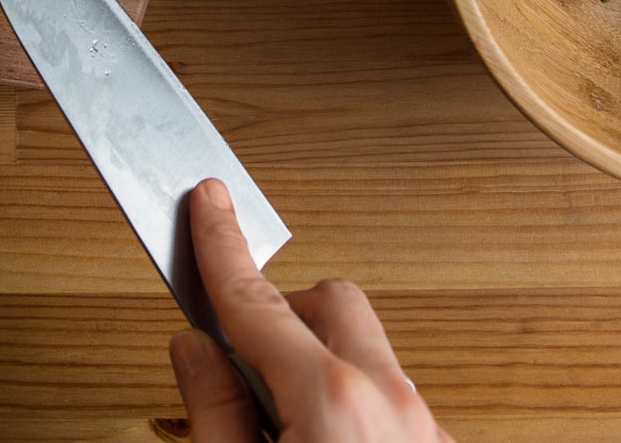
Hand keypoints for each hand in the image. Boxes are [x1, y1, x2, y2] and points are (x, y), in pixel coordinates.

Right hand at [170, 179, 451, 441]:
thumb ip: (216, 413)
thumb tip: (195, 351)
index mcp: (332, 401)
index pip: (258, 301)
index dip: (223, 245)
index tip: (210, 202)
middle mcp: (391, 401)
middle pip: (333, 302)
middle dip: (284, 309)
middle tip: (245, 352)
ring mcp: (424, 425)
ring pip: (369, 353)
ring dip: (322, 364)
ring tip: (286, 419)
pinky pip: (393, 398)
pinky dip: (356, 404)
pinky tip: (330, 441)